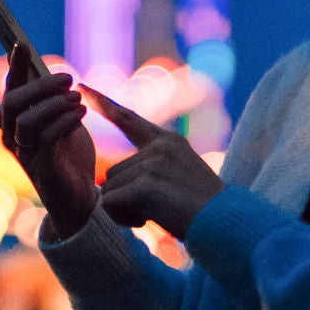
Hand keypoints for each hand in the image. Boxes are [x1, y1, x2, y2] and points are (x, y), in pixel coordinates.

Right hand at [0, 44, 97, 236]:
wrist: (82, 199)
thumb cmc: (70, 157)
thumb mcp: (62, 120)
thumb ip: (52, 99)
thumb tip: (46, 67)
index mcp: (15, 123)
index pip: (10, 89)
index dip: (15, 66)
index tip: (22, 43)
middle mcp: (13, 138)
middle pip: (12, 101)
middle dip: (39, 84)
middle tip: (68, 77)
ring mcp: (25, 155)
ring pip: (27, 119)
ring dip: (54, 103)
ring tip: (77, 99)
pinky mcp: (42, 169)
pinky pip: (46, 137)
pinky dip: (65, 120)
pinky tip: (81, 113)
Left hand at [84, 86, 225, 241]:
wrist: (226, 224)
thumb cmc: (203, 210)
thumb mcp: (180, 178)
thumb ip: (149, 170)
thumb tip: (105, 183)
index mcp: (169, 141)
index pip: (129, 118)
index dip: (103, 102)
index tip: (83, 85)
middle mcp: (160, 147)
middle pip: (113, 172)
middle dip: (124, 197)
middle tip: (155, 209)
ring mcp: (153, 164)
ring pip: (110, 190)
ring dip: (124, 210)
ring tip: (157, 215)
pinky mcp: (145, 186)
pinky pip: (111, 204)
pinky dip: (123, 219)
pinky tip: (148, 222)